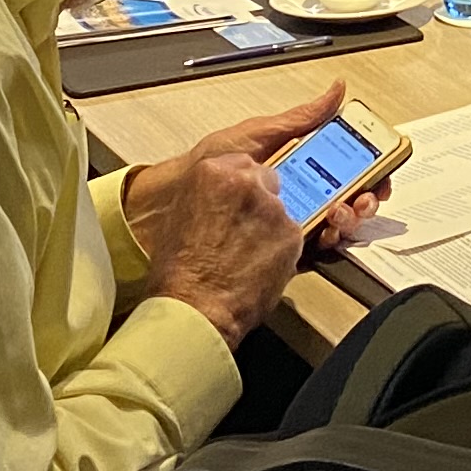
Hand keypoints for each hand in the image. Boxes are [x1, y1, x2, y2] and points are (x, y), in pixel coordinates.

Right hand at [137, 150, 306, 345]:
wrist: (195, 306)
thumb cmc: (178, 271)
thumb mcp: (179, 217)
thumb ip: (206, 196)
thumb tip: (220, 198)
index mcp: (212, 171)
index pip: (242, 163)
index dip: (242, 187)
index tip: (239, 201)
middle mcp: (246, 181)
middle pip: (266, 181)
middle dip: (259, 202)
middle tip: (245, 231)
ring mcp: (272, 207)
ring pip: (280, 211)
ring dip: (270, 228)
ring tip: (248, 256)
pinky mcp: (292, 233)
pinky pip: (291, 237)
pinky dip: (281, 250)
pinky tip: (260, 268)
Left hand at [140, 84, 396, 251]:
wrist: (163, 217)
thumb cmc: (201, 171)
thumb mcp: (252, 137)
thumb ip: (297, 120)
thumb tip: (335, 91)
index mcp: (293, 164)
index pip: (343, 165)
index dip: (368, 168)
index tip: (380, 170)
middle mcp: (296, 194)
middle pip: (348, 196)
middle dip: (364, 196)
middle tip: (364, 197)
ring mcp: (288, 225)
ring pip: (338, 224)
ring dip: (349, 218)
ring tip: (340, 212)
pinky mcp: (278, 252)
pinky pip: (316, 249)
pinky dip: (328, 241)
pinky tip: (323, 232)